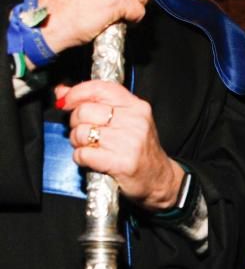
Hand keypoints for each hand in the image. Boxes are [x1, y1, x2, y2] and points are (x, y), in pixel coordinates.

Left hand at [57, 81, 182, 211]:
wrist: (159, 179)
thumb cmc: (141, 150)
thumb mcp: (126, 121)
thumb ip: (96, 103)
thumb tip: (62, 92)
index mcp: (137, 107)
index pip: (100, 89)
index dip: (76, 93)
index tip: (66, 102)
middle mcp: (135, 122)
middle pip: (85, 111)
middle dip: (76, 123)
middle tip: (86, 133)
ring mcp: (128, 142)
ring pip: (81, 133)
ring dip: (78, 143)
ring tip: (91, 148)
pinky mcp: (120, 163)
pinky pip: (83, 154)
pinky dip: (81, 158)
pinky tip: (92, 160)